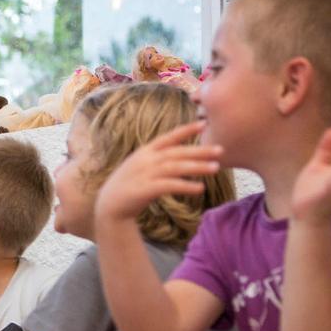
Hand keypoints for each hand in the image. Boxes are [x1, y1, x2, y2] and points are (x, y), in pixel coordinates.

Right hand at [95, 121, 221, 222]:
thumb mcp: (139, 167)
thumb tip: (177, 156)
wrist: (109, 206)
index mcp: (144, 152)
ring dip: (197, 167)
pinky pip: (169, 186)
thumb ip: (156, 160)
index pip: (168, 137)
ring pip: (176, 167)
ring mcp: (145, 174)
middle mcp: (146, 160)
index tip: (203, 124)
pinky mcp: (145, 190)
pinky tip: (199, 188)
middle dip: (200, 150)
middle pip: (177, 153)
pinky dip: (185, 186)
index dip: (185, 130)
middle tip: (221, 150)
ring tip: (216, 168)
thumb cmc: (127, 187)